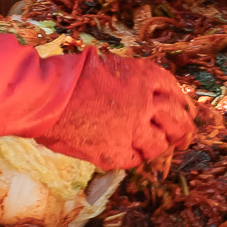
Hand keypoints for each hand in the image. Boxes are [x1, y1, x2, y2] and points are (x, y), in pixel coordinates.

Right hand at [35, 50, 197, 169]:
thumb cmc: (67, 76)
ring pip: (159, 144)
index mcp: (143, 76)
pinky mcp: (114, 151)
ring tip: (152, 147)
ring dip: (157, 145)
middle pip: (177, 120)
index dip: (180, 102)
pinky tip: (127, 153)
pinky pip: (135, 160)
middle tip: (182, 136)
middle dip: (182, 129)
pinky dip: (133, 157)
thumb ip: (128, 80)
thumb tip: (141, 94)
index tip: (182, 109)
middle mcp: (144, 102)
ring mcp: (131, 129)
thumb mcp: (107, 66)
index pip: (173, 90)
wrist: (44, 96)